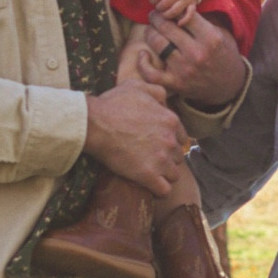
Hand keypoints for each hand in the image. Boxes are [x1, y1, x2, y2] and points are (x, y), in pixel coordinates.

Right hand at [84, 79, 186, 195]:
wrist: (94, 124)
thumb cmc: (111, 104)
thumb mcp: (137, 86)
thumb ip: (156, 91)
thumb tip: (164, 100)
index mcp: (170, 121)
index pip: (182, 139)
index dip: (170, 144)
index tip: (156, 146)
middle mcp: (170, 141)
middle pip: (178, 158)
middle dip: (167, 160)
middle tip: (149, 160)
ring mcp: (161, 159)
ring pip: (174, 176)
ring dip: (163, 176)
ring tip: (148, 174)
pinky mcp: (149, 175)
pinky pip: (164, 191)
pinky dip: (158, 191)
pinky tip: (148, 187)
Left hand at [144, 0, 198, 22]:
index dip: (152, 0)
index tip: (153, 0)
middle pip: (164, 4)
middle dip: (158, 7)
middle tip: (158, 6)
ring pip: (174, 11)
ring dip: (167, 15)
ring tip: (164, 13)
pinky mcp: (193, 4)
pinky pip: (189, 15)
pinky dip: (184, 21)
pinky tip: (178, 24)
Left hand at [144, 5, 247, 108]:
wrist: (230, 86)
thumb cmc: (224, 54)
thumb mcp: (222, 33)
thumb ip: (204, 18)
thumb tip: (183, 3)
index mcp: (210, 37)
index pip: (183, 14)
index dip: (172, 8)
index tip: (169, 8)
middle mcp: (196, 53)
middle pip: (166, 27)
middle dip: (157, 17)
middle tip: (155, 15)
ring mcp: (184, 70)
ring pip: (157, 44)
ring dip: (150, 33)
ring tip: (152, 30)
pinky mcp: (175, 84)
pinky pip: (151, 73)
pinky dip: (142, 63)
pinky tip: (143, 54)